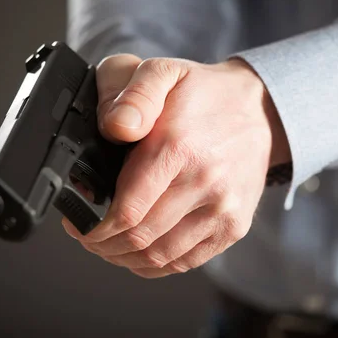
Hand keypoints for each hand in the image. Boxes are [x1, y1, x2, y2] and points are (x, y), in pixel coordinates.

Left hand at [62, 54, 290, 277]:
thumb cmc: (204, 94)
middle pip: (140, 238)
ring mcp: (223, 210)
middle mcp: (206, 184)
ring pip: (160, 257)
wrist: (259, 112)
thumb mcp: (164, 72)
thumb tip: (115, 128)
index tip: (78, 223)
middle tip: (88, 235)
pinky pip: (186, 262)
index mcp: (179, 148)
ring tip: (109, 246)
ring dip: (125, 259)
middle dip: (103, 244)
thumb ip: (133, 94)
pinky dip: (155, 265)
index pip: (128, 210)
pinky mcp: (233, 227)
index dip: (93, 227)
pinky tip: (139, 254)